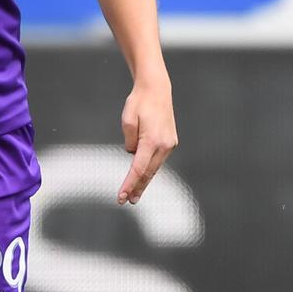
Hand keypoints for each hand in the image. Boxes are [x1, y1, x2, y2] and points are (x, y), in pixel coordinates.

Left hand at [116, 81, 177, 203]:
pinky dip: (150, 169)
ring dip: (144, 181)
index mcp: (152, 140)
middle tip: (127, 202)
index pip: (138, 169)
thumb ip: (129, 141)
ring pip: (154, 168)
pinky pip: (158, 160)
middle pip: (148, 172)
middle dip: (137, 188)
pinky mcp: (171, 142)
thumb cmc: (139, 102)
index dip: (129, 184)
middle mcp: (164, 145)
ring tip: (135, 195)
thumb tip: (133, 155)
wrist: (157, 89)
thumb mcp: (127, 120)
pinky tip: (143, 178)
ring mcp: (169, 144)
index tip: (121, 197)